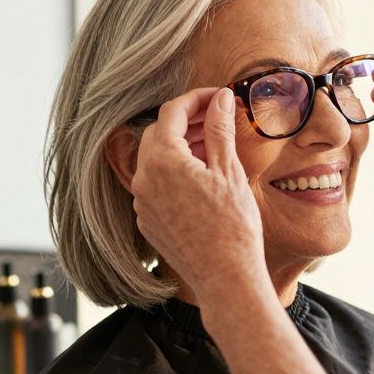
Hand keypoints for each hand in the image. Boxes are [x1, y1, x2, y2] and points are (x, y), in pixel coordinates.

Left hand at [130, 88, 272, 304]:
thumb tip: (220, 99)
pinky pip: (156, 185)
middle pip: (159, 134)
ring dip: (181, 148)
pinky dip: (174, 173)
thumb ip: (219, 129)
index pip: (172, 112)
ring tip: (214, 148)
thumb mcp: (228, 169)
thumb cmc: (232, 225)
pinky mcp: (147, 221)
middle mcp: (143, 179)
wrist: (225, 277)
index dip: (196, 98)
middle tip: (217, 119)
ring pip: (156, 161)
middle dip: (187, 123)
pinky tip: (202, 179)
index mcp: (162, 160)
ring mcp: (142, 202)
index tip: (218, 96)